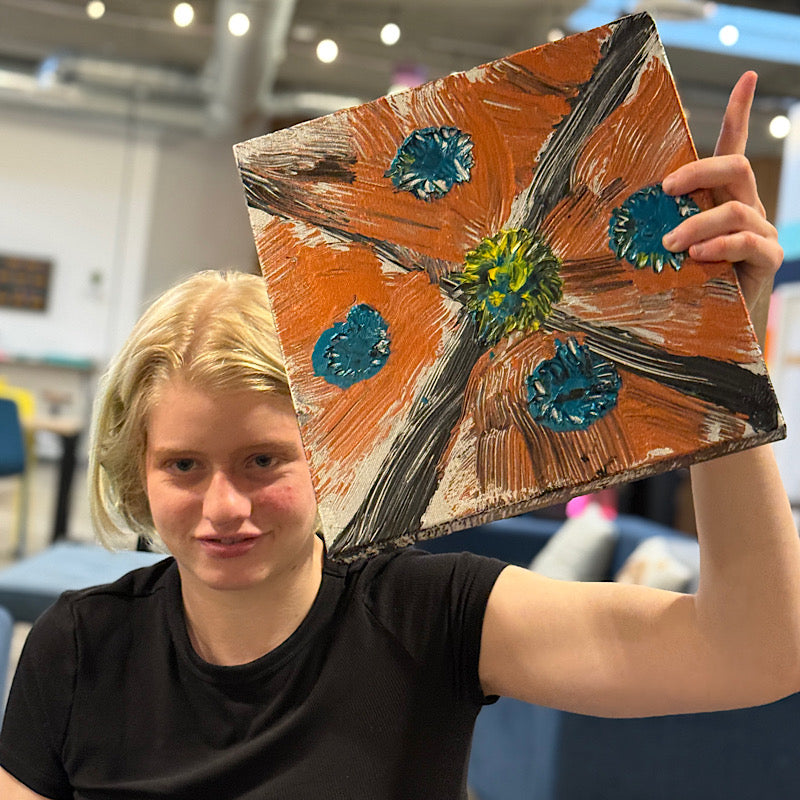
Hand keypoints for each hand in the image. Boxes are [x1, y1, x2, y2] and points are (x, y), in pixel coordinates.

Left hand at [660, 72, 782, 335]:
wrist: (716, 324)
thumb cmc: (687, 281)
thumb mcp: (669, 248)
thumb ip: (660, 225)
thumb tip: (619, 214)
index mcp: (721, 197)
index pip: (733, 148)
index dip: (740, 113)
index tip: (746, 77)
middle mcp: (745, 205)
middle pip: (735, 166)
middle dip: (700, 171)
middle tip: (667, 189)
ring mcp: (760, 230)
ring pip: (737, 207)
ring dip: (698, 223)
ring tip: (671, 243)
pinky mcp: (767, 257)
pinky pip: (748, 241)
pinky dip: (721, 244)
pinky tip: (698, 256)